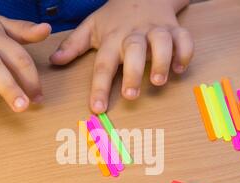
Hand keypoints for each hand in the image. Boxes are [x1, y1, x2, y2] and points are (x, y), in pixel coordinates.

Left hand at [50, 0, 192, 113]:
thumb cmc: (115, 18)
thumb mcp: (92, 27)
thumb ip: (74, 45)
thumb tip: (54, 61)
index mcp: (112, 38)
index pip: (103, 64)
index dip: (99, 87)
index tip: (97, 108)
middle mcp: (134, 34)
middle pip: (134, 50)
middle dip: (133, 72)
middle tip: (130, 95)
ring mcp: (156, 30)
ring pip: (162, 41)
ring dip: (162, 60)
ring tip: (159, 81)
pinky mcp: (175, 29)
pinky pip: (185, 38)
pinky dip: (185, 52)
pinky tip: (180, 68)